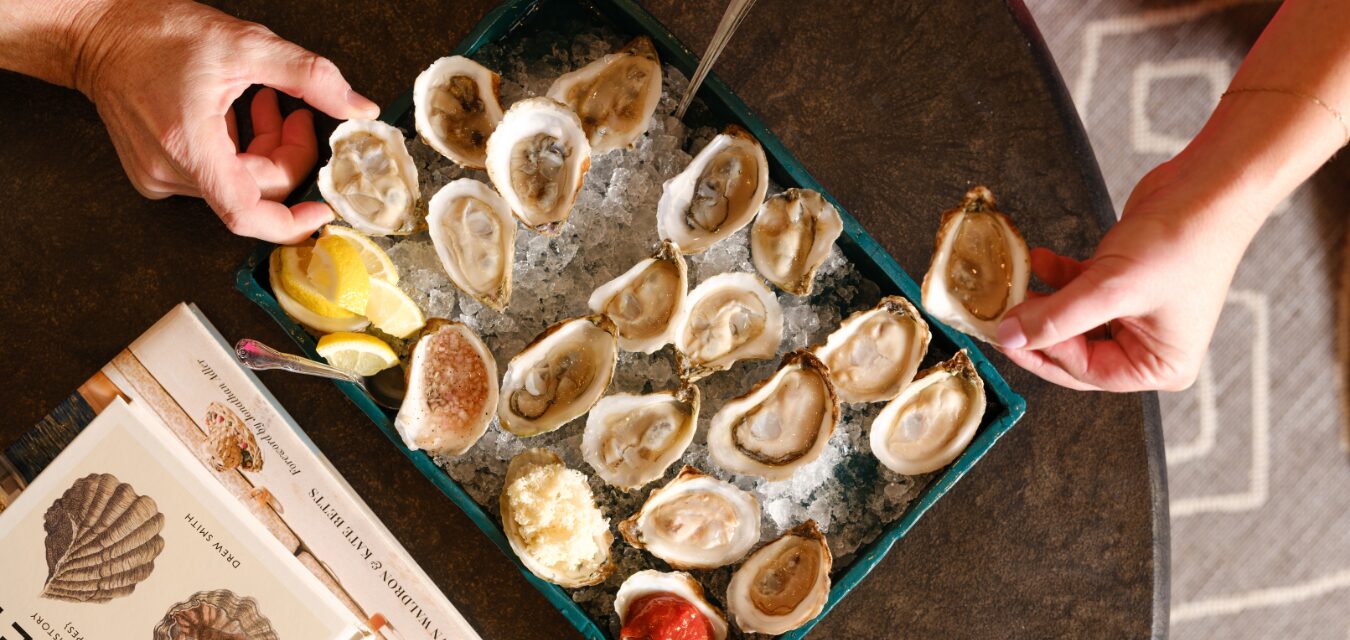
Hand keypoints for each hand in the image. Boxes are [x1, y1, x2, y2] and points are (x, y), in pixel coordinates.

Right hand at [72, 0, 380, 242]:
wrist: (97, 33)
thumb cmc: (156, 34)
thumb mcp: (245, 44)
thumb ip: (309, 77)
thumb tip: (358, 108)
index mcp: (188, 146)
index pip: (246, 214)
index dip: (291, 221)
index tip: (322, 209)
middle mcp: (169, 172)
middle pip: (254, 191)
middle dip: (286, 154)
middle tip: (294, 113)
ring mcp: (158, 177)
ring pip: (238, 185)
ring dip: (263, 149)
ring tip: (263, 102)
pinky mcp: (155, 173)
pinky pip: (216, 177)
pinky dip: (237, 151)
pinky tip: (233, 116)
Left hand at [994, 159, 1258, 391]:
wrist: (1210, 186)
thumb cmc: (1182, 241)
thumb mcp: (1111, 287)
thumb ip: (1057, 316)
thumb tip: (1009, 337)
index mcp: (1158, 367)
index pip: (1084, 371)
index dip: (1042, 350)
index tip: (1004, 333)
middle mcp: (1149, 348)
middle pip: (1075, 352)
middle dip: (1039, 330)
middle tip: (1001, 317)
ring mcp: (1138, 317)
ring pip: (1074, 321)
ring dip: (1045, 302)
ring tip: (1017, 286)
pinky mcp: (1126, 286)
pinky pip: (1083, 292)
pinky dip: (1060, 278)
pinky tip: (1041, 260)